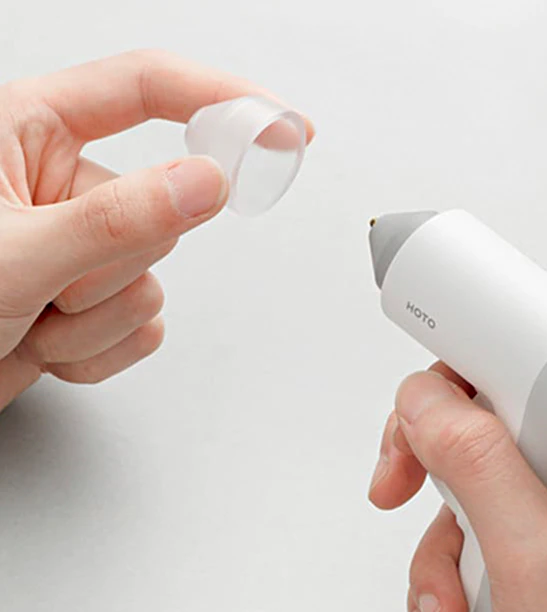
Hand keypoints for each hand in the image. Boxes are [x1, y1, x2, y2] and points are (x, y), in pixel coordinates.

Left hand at [0, 50, 313, 410]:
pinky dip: (100, 350)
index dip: (223, 102)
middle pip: (160, 208)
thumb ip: (114, 219)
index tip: (283, 128)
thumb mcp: (12, 255)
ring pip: (153, 278)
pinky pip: (145, 324)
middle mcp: (60, 185)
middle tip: (47, 285)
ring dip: (95, 318)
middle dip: (111, 264)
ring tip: (29, 321)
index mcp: (26, 133)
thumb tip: (204, 184)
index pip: (145, 90)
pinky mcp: (93, 301)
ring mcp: (81, 247)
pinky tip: (46, 345)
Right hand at [369, 364, 546, 611]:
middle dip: (432, 468)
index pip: (538, 374)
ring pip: (476, 494)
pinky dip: (452, 576)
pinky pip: (483, 540)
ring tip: (446, 602)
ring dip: (439, 549)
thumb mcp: (534, 556)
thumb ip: (474, 465)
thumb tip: (426, 404)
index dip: (469, 376)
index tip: (423, 396)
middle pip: (491, 432)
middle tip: (399, 482)